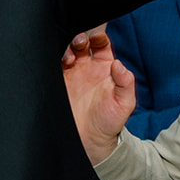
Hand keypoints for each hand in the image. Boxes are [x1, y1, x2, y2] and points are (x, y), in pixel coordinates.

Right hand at [61, 31, 132, 163]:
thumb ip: (125, 84)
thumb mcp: (124, 104)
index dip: (99, 38)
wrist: (90, 141)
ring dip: (67, 48)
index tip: (96, 38)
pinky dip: (53, 60)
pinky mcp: (58, 83)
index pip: (101, 45)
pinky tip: (56, 61)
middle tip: (79, 41)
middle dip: (80, 38)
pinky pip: (53, 66)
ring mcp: (71, 74)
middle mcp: (87, 68)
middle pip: (82, 44)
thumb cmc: (110, 122)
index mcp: (105, 68)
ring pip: (67, 52)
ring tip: (69, 54)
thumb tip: (119, 64)